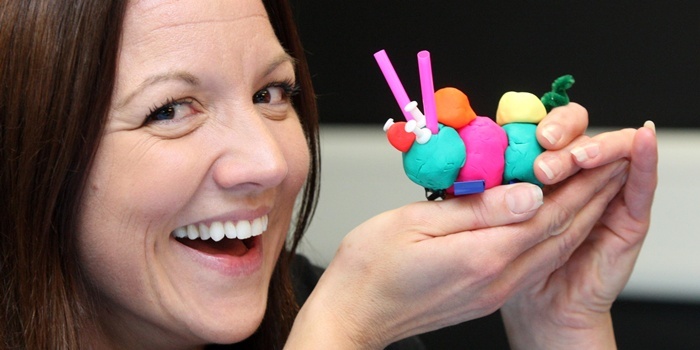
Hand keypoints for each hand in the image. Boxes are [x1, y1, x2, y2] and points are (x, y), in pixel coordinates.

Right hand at [287, 148, 630, 347]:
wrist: (353, 315)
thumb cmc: (370, 268)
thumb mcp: (414, 223)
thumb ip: (475, 210)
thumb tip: (527, 194)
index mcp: (480, 256)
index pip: (545, 215)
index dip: (576, 185)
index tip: (596, 158)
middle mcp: (495, 279)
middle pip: (557, 235)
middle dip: (589, 199)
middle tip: (610, 167)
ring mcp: (492, 292)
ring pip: (551, 252)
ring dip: (579, 219)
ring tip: (597, 191)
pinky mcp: (485, 296)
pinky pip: (534, 264)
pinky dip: (555, 239)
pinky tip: (558, 225)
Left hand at [501, 122, 657, 348]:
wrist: (541, 309)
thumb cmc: (514, 261)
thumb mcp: (493, 219)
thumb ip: (491, 190)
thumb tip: (478, 157)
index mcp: (542, 169)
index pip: (548, 131)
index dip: (540, 126)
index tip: (522, 134)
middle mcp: (576, 176)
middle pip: (580, 137)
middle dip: (565, 138)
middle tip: (545, 150)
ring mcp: (606, 193)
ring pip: (610, 154)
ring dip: (596, 148)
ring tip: (579, 157)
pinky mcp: (630, 217)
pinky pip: (641, 184)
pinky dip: (643, 159)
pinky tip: (643, 138)